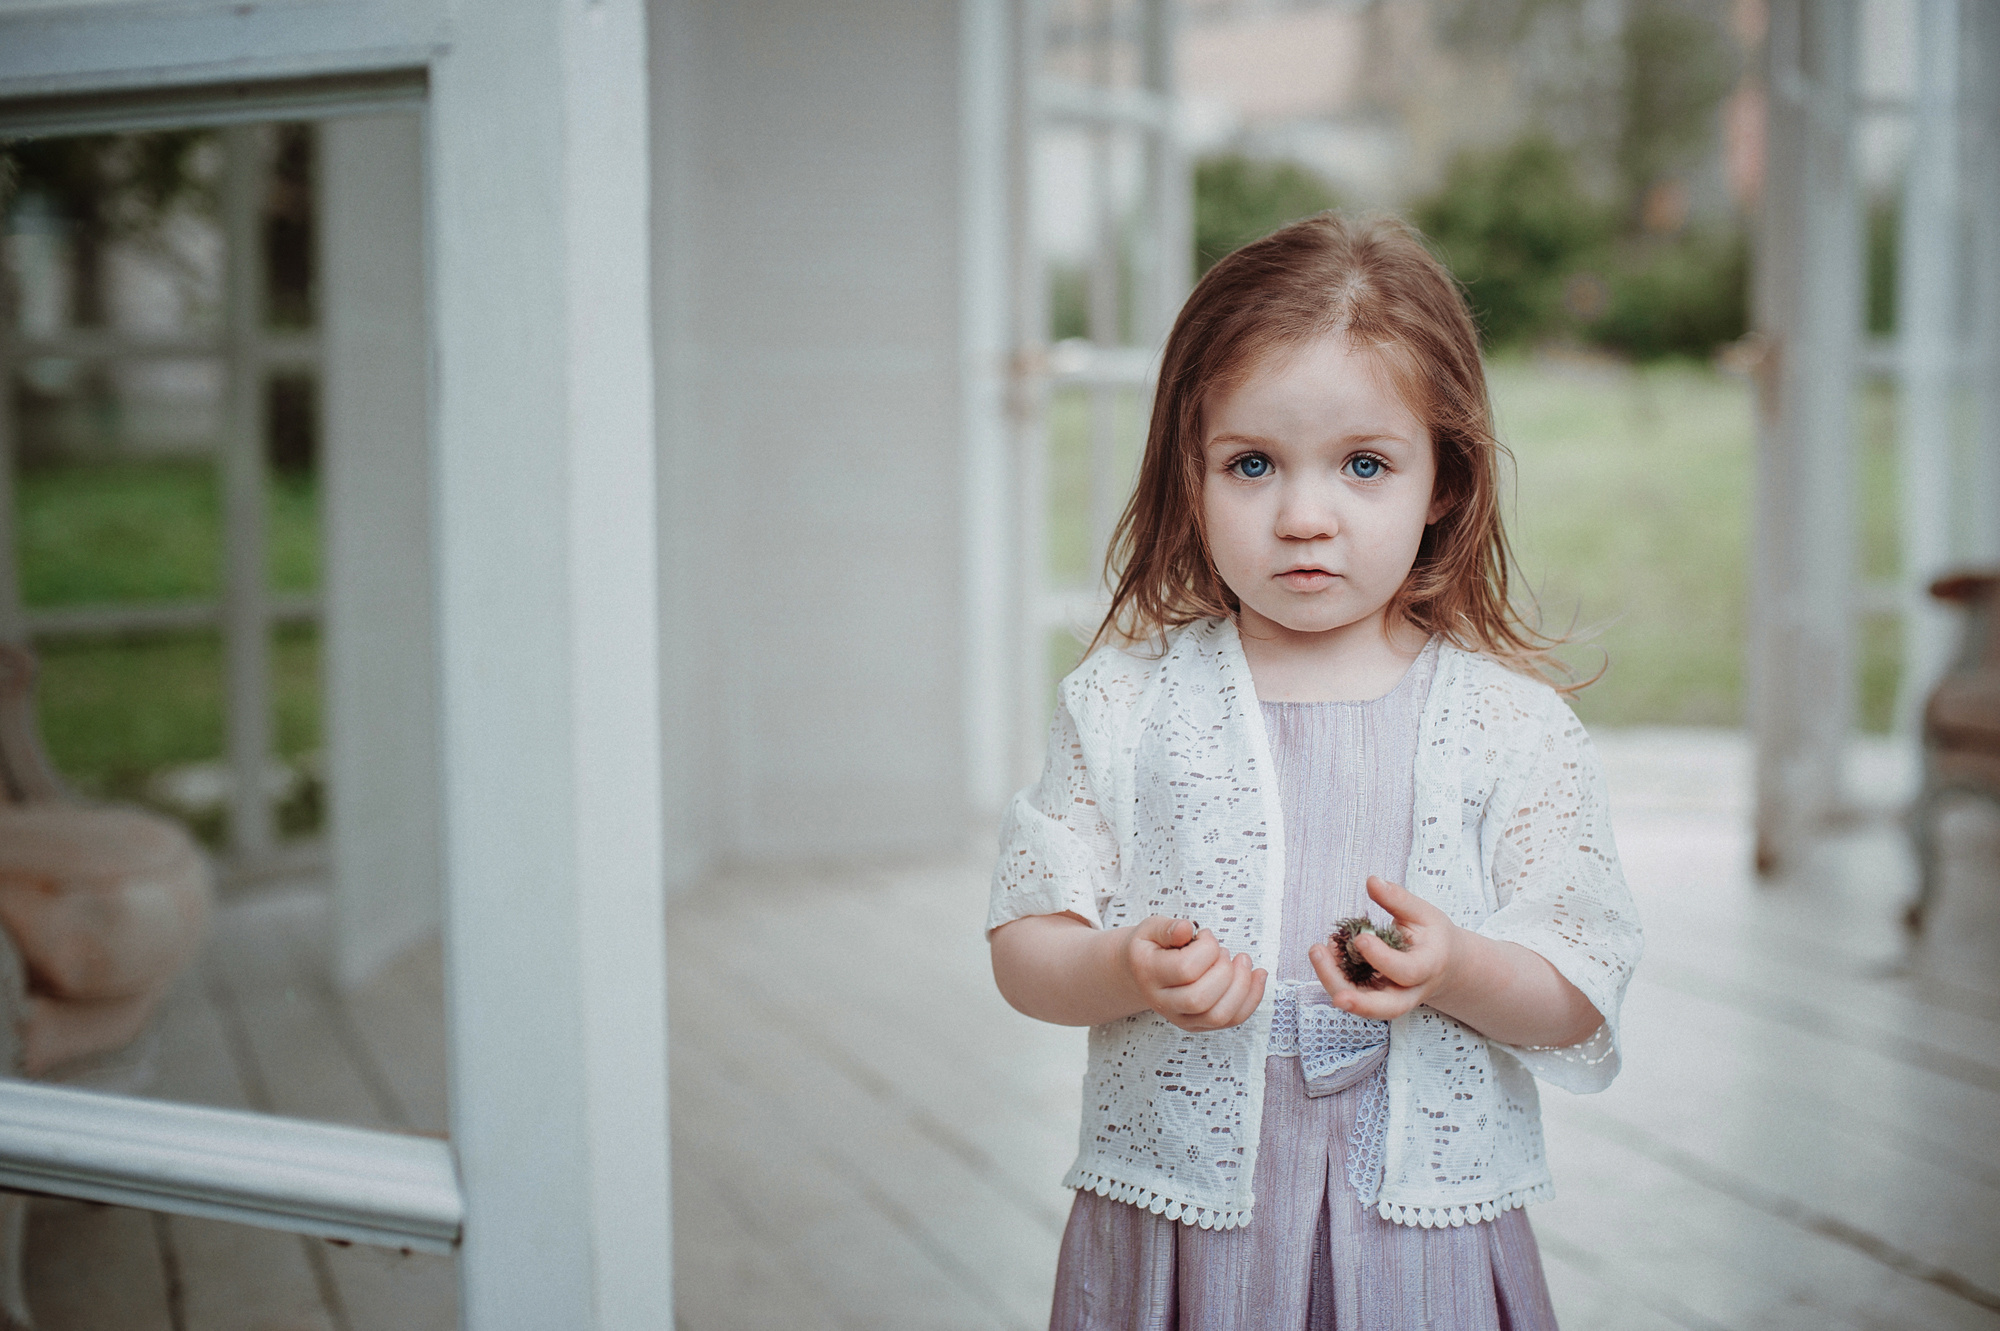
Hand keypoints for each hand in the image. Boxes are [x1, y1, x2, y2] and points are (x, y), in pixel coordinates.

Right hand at [1124, 916, 1266, 1031]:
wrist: (1139, 974)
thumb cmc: (1150, 948)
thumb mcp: (1150, 929)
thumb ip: (1167, 927)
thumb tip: (1186, 929)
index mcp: (1149, 974)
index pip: (1186, 969)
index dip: (1206, 948)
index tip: (1206, 936)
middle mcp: (1163, 1002)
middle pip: (1201, 998)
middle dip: (1224, 970)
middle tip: (1223, 951)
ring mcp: (1181, 1018)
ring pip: (1219, 1015)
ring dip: (1242, 986)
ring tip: (1242, 961)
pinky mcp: (1199, 1025)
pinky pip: (1232, 1020)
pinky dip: (1252, 998)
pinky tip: (1256, 976)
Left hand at [1308, 876, 1460, 1021]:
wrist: (1444, 964)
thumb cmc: (1432, 936)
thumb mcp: (1424, 913)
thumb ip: (1398, 899)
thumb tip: (1372, 881)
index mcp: (1429, 967)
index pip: (1406, 971)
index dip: (1382, 958)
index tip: (1360, 938)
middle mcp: (1411, 991)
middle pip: (1386, 1008)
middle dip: (1359, 1004)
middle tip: (1338, 998)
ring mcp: (1392, 998)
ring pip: (1364, 1006)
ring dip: (1335, 984)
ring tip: (1317, 953)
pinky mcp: (1375, 998)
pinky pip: (1353, 993)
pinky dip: (1335, 976)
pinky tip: (1324, 953)